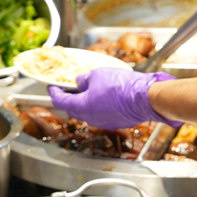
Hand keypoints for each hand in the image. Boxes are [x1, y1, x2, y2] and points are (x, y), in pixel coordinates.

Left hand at [48, 67, 181, 129]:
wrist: (144, 98)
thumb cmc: (121, 86)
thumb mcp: (98, 74)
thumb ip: (85, 79)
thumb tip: (81, 82)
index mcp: (81, 106)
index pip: (61, 101)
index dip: (54, 93)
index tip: (52, 87)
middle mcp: (90, 118)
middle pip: (74, 109)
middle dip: (71, 98)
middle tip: (71, 87)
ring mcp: (103, 122)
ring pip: (89, 112)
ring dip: (87, 101)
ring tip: (92, 88)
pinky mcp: (116, 122)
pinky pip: (103, 114)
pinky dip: (100, 105)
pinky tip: (106, 95)